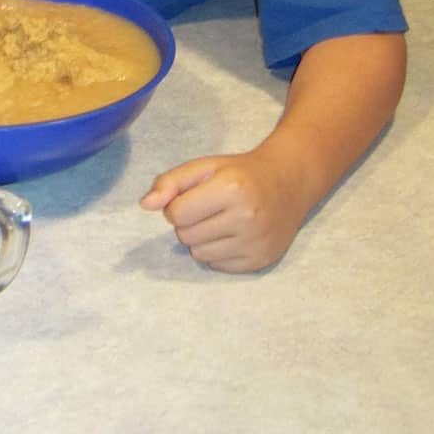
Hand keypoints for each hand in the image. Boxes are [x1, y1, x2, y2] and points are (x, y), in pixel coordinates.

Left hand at [140, 149, 308, 273]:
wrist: (288, 183)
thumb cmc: (240, 173)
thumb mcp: (205, 166)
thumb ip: (171, 182)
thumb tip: (145, 205)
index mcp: (231, 189)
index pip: (177, 213)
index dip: (177, 205)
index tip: (191, 197)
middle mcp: (246, 218)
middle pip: (186, 235)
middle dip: (188, 222)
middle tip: (207, 208)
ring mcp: (255, 242)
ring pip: (199, 254)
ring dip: (200, 239)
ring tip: (219, 221)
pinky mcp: (260, 261)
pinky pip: (217, 266)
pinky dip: (217, 253)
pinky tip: (232, 234)